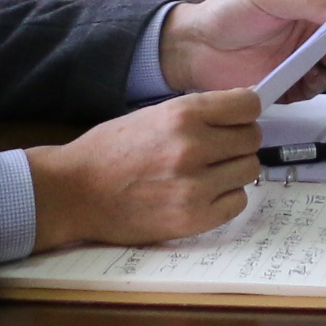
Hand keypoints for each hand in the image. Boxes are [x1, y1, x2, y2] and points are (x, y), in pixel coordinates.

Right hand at [25, 90, 264, 250]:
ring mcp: (194, 186)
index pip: (248, 105)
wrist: (72, 193)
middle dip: (237, 142)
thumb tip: (245, 109)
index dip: (243, 113)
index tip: (234, 121)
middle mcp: (192, 147)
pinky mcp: (192, 219)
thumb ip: (200, 112)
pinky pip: (238, 202)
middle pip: (252, 139)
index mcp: (183, 114)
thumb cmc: (110, 151)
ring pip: (249, 170)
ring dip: (233, 170)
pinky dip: (226, 198)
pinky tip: (202, 194)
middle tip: (216, 150)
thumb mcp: (155, 114)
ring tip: (206, 173)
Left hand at [159, 0, 325, 93]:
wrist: (193, 49)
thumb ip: (307, 2)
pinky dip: (314, 86)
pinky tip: (306, 81)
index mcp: (309, 0)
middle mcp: (309, 29)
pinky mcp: (288, 81)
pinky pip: (312, 87)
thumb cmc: (228, 13)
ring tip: (325, 65)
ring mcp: (300, 57)